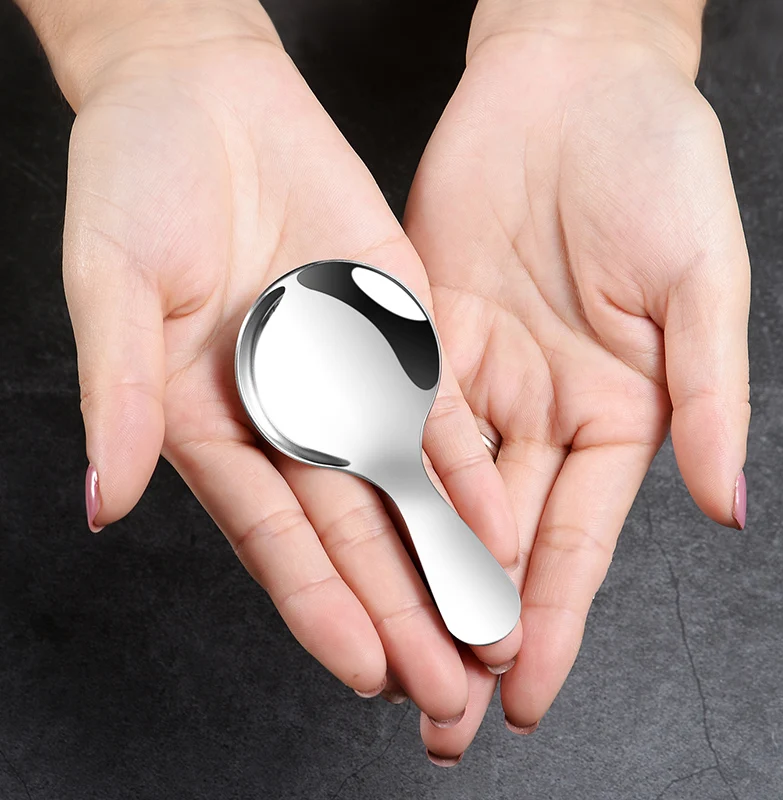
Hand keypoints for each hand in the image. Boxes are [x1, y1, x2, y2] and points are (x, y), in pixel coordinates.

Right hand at [38, 1, 521, 722]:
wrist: (204, 94)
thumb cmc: (134, 179)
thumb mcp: (111, 281)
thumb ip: (115, 390)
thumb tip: (102, 498)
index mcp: (208, 423)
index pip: (272, 537)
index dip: (318, 605)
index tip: (366, 668)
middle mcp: (283, 417)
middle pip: (350, 534)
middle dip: (399, 610)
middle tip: (445, 687)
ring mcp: (342, 378)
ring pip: (402, 490)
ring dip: (445, 560)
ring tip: (488, 629)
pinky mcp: (391, 332)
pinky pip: (435, 410)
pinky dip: (466, 468)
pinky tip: (499, 523)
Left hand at [404, 1, 749, 759]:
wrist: (571, 83)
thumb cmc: (655, 166)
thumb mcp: (699, 283)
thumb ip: (707, 395)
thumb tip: (727, 504)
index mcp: (617, 413)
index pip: (576, 541)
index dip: (552, 622)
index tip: (526, 695)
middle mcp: (539, 410)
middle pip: (498, 541)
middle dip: (470, 628)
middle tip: (440, 715)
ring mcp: (475, 377)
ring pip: (436, 496)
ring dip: (413, 574)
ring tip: (389, 654)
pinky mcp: (417, 334)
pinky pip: (391, 417)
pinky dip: (374, 479)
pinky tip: (353, 538)